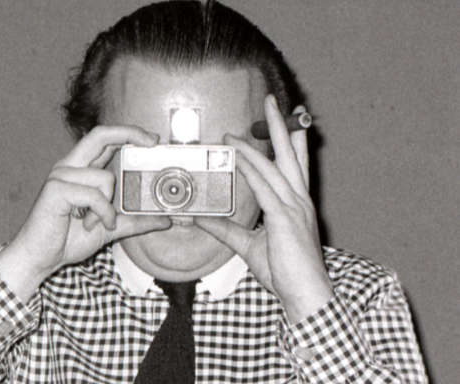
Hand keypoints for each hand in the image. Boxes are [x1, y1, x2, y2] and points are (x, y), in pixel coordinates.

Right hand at [0, 126, 170, 300]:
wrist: (40, 258)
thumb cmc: (67, 240)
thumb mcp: (110, 228)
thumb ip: (134, 222)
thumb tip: (164, 220)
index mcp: (79, 170)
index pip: (103, 140)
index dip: (127, 133)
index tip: (152, 140)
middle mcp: (69, 167)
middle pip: (100, 135)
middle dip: (129, 134)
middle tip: (152, 143)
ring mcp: (60, 176)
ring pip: (105, 177)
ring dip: (109, 206)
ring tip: (96, 223)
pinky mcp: (55, 189)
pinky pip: (94, 196)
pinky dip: (101, 214)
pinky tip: (92, 225)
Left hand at [195, 95, 333, 322]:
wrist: (305, 293)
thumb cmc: (285, 270)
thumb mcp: (249, 245)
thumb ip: (225, 230)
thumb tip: (199, 220)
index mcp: (296, 203)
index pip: (293, 163)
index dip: (290, 139)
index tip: (287, 118)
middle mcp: (298, 199)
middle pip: (289, 154)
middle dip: (280, 125)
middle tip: (271, 101)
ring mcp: (294, 207)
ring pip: (272, 166)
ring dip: (254, 145)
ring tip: (235, 131)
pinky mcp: (285, 218)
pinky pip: (264, 188)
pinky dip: (250, 170)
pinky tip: (236, 158)